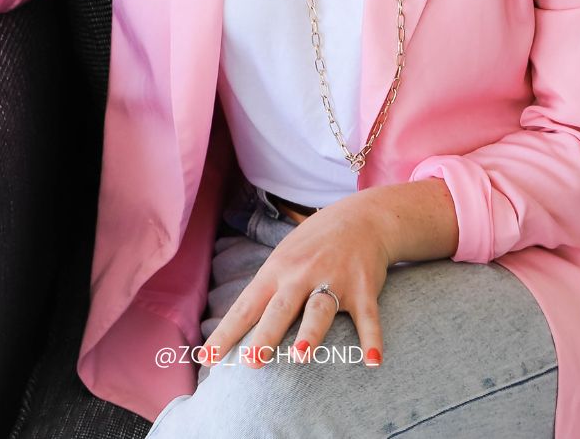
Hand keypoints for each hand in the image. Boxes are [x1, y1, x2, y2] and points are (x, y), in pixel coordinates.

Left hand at [202, 193, 390, 369]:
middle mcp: (302, 275)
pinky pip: (367, 317)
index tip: (207, 358)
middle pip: (280, 308)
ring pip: (319, 310)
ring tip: (300, 358)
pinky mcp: (363, 288)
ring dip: (310, 334)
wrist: (362, 218)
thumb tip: (238, 329)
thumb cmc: (314, 245)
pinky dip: (371, 339)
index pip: (246, 306)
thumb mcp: (284, 258)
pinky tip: (372, 360)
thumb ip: (266, 291)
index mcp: (277, 270)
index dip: (227, 333)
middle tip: (250, 362)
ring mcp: (335, 280)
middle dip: (265, 335)